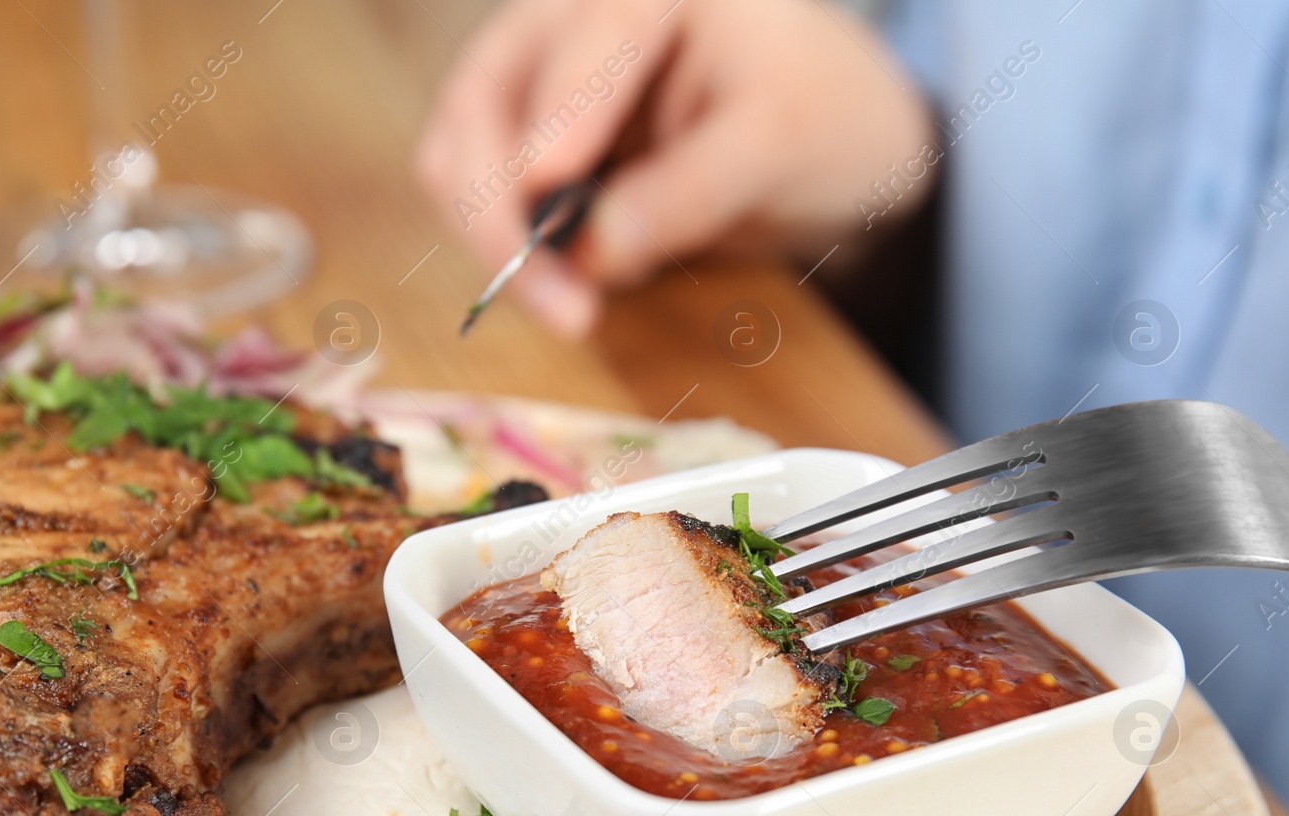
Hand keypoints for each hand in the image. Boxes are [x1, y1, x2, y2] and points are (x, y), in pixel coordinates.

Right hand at [415, 0, 933, 336]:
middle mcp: (570, 21)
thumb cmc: (817, 116)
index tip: (545, 184)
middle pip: (484, 102)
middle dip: (502, 209)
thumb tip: (593, 252)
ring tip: (571, 312)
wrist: (829, 139)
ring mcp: (537, 85)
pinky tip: (564, 292)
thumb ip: (690, 191)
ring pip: (460, 158)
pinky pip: (481, 200)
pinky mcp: (526, 147)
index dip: (560, 116)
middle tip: (562, 306)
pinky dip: (505, 253)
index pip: (590, 43)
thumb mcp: (778, 148)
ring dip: (495, 243)